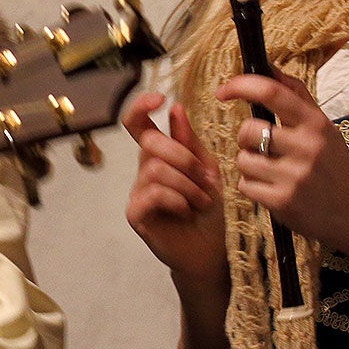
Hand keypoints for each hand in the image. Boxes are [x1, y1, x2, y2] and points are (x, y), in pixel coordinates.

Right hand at [123, 91, 227, 283]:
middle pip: (151, 143)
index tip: (159, 99)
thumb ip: (189, 141)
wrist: (212, 249)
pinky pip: (153, 193)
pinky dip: (177, 200)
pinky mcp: (136, 214)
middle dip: (184, 158)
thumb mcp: (208, 169)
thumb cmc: (210, 210)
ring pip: (156, 169)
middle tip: (206, 179)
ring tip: (203, 202)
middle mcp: (143, 171)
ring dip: (188, 185)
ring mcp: (137, 193)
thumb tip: (175, 108)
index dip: (140, 107)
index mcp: (159, 156)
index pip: (137, 125)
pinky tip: (187, 212)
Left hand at [218, 70, 348, 252]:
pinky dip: (252, 186)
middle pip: (247, 130)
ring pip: (242, 159)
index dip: (241, 86)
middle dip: (246, 138)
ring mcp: (294, 176)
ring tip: (273, 171)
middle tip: (264, 148)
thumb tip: (268, 68)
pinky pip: (244, 185)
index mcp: (316, 123)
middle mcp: (307, 147)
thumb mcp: (323, 127)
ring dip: (249, 165)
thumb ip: (296, 96)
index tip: (223, 91)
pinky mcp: (282, 201)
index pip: (271, 92)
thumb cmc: (333, 165)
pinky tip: (273, 189)